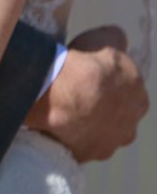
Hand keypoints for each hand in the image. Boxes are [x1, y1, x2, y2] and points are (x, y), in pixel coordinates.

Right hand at [25, 25, 149, 161]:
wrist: (63, 93)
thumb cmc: (85, 65)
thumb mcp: (103, 38)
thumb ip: (114, 40)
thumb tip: (117, 38)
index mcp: (139, 99)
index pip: (125, 94)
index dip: (107, 86)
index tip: (89, 80)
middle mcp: (130, 127)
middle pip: (114, 118)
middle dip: (100, 110)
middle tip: (76, 97)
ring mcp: (108, 144)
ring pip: (96, 135)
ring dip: (85, 126)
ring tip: (61, 113)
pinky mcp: (85, 155)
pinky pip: (76, 146)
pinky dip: (68, 138)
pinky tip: (54, 126)